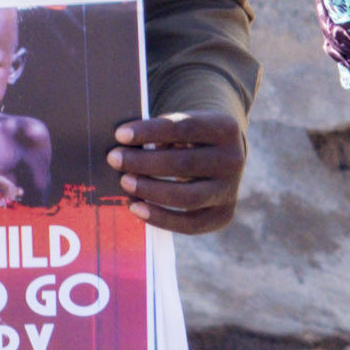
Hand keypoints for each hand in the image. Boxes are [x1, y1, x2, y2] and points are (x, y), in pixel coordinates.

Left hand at [107, 108, 245, 233]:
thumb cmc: (192, 139)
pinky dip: (160, 218)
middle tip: (115, 159)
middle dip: (143, 162)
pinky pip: (189, 224)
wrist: (222, 160)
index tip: (120, 134)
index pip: (184, 128)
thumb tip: (126, 149)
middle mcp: (234, 160)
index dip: (150, 131)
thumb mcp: (185, 125)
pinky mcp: (222, 215)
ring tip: (125, 182)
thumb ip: (162, 132)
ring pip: (187, 197)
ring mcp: (230, 191)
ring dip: (150, 190)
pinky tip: (136, 208)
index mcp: (225, 128)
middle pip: (183, 164)